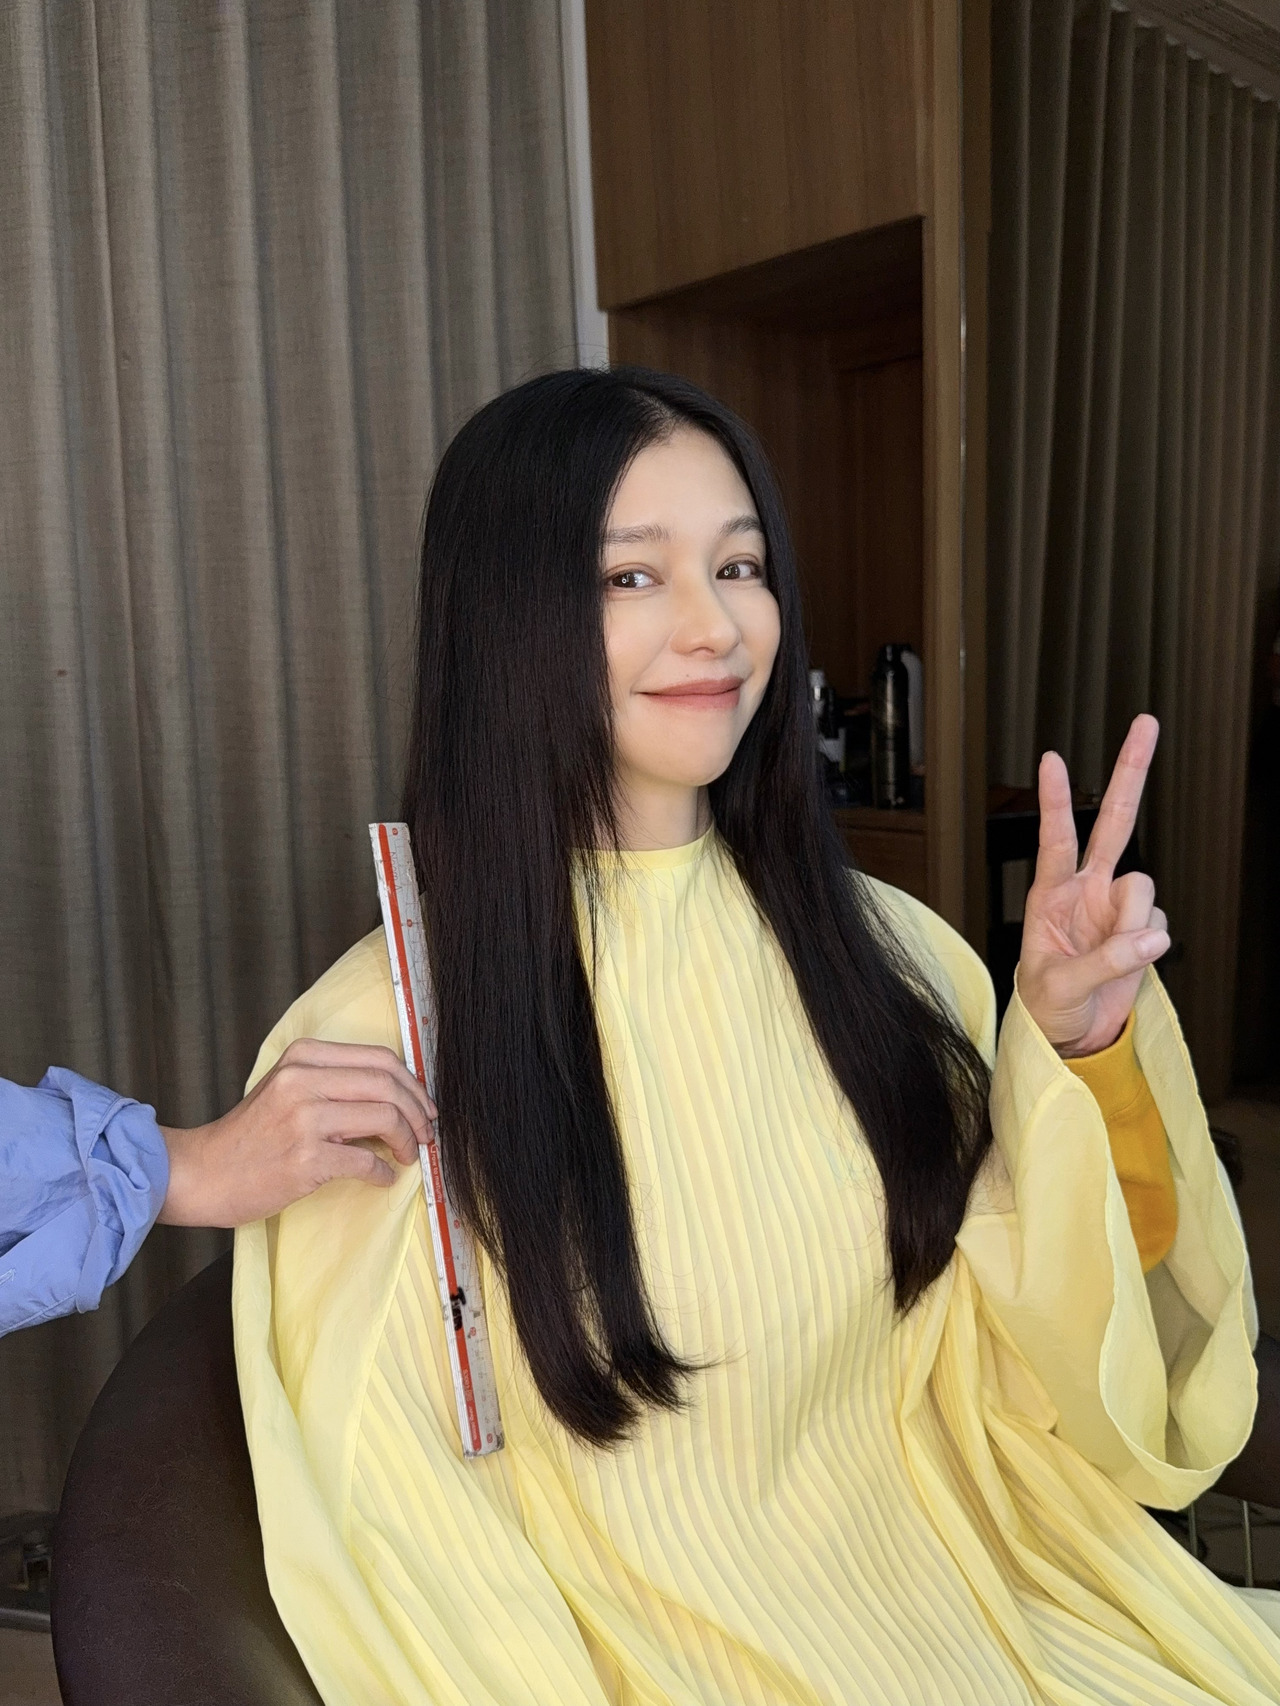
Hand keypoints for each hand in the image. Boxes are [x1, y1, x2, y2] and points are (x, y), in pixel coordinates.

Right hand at [156, 1039, 436, 1227]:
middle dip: (419, 1112)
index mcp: (304, 1056)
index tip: (423, 1106)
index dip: (413, 1083)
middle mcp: (304, 1080)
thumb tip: (395, 1094)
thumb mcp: (286, 1088)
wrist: (204, 1173)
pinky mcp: (306, 1159)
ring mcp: (305, 1119)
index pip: (380, 1058)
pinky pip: (367, 1162)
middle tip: (426, 1134)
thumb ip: (332, 1081)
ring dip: (408, 1141)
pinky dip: (384, 1172)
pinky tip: (383, 1178)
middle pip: (389, 1084)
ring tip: (409, 1155)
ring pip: (385, 1117)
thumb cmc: (250, 1135)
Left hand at [1016, 714, 1170, 1056]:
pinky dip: (1148, 944)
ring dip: (1133, 923)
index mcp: (1050, 893)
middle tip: (1145, 722)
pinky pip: (1158, 924)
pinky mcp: (1142, 927)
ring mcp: (1116, 906)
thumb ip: (1105, 960)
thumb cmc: (1046, 1003)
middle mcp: (1086, 888)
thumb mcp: (1059, 986)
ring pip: (1144, 890)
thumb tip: (1154, 936)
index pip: (1054, 837)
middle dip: (1131, 771)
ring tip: (1109, 956)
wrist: (1070, 1032)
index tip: (1051, 758)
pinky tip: (1129, 960)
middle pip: (1114, 821)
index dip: (1056, 800)